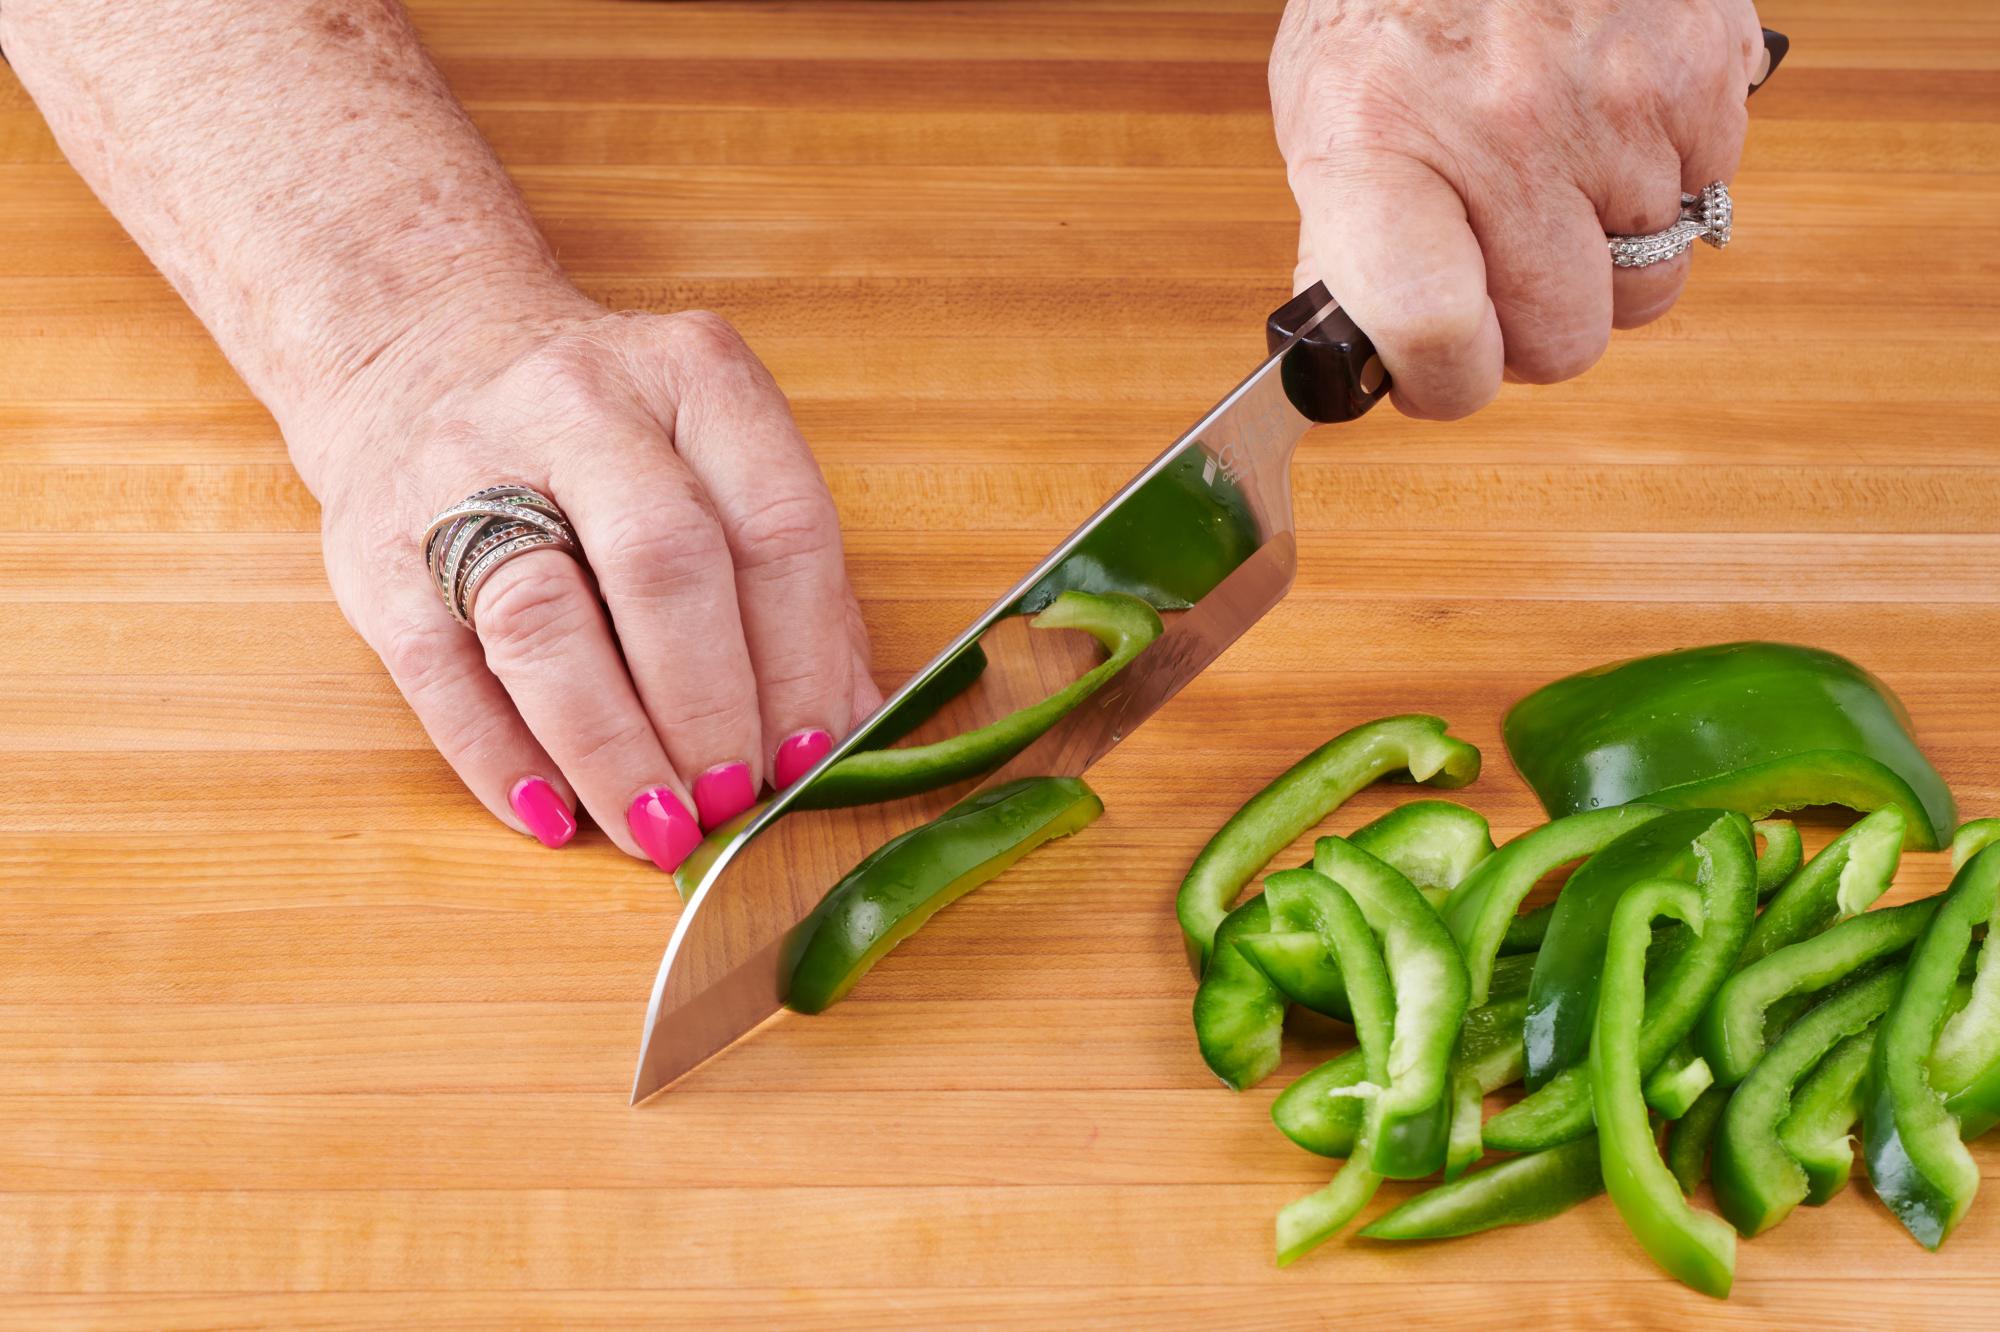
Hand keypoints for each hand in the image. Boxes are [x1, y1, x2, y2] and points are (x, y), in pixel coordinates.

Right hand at [305, 303, 881, 867]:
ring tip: (657, 828)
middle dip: (711, 708)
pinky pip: (442, 674)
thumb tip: (851, 738)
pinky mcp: (374, 549)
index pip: (775, 525)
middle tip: (734, 802)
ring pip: (545, 623)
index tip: (813, 757)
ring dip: (613, 748)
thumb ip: (795, 589)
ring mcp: (463, 469)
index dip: (802, 660)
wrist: (419, 350)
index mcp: (694, 377)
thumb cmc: (608, 441)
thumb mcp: (717, 464)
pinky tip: (555, 816)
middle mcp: (579, 405)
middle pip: (665, 567)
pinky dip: (503, 759)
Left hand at [1270, 0, 1766, 418]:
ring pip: (1648, 287)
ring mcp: (1618, 106)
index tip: (1443, 371)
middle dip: (1536, 324)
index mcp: (1381, 147)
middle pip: (1563, 340)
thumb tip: (1373, 355)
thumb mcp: (1327, 110)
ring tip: (1558, 173)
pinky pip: (1705, 200)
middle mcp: (1505, 132)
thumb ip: (1348, 241)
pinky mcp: (1704, 72)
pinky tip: (1608, 119)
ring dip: (1609, 257)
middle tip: (1506, 261)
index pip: (1434, 331)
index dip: (1447, 382)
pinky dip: (1664, 179)